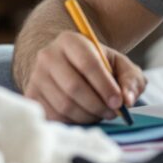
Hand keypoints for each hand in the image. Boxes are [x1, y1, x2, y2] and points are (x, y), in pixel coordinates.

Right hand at [24, 31, 146, 123]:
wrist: (67, 66)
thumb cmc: (98, 66)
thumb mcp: (119, 65)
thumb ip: (130, 79)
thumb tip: (128, 99)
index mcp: (70, 40)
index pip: (88, 64)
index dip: (105, 86)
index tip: (118, 102)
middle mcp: (48, 56)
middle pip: (74, 87)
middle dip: (97, 105)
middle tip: (112, 113)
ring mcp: (36, 76)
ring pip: (64, 105)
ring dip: (87, 116)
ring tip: (100, 114)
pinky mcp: (31, 96)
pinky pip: (54, 116)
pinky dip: (73, 122)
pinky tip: (84, 116)